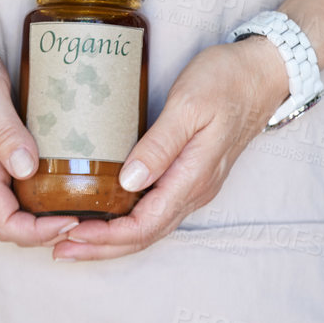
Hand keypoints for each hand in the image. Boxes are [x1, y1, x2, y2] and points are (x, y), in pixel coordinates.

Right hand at [0, 18, 80, 248]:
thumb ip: (4, 130)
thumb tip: (27, 169)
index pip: (4, 224)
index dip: (38, 233)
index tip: (73, 219)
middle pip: (13, 222)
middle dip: (49, 229)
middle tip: (90, 214)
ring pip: (16, 203)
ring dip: (47, 211)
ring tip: (85, 198)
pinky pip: (17, 179)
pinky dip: (42, 186)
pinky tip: (67, 169)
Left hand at [52, 35, 289, 261]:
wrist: (262, 73)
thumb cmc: (226, 80)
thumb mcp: (190, 104)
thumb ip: (161, 144)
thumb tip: (128, 182)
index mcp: (194, 177)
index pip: (145, 225)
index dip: (107, 237)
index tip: (72, 235)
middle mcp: (195, 189)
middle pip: (145, 235)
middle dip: (102, 247)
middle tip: (61, 250)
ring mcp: (196, 183)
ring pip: (151, 226)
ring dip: (114, 238)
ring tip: (77, 238)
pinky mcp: (192, 172)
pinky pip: (158, 209)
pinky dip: (129, 220)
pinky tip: (110, 212)